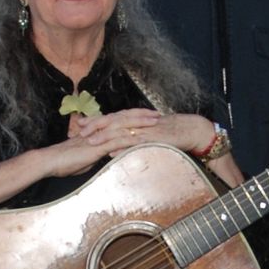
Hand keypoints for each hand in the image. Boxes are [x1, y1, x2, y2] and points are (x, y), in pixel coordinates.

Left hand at [70, 109, 215, 155]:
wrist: (190, 130)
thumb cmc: (169, 133)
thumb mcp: (148, 133)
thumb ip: (132, 138)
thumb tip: (115, 146)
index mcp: (135, 119)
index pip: (111, 118)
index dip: (95, 121)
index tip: (80, 125)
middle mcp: (137, 122)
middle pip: (112, 122)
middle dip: (95, 126)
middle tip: (79, 131)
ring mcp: (145, 130)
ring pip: (121, 131)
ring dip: (105, 137)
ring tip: (91, 142)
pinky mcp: (153, 139)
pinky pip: (136, 143)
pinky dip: (123, 146)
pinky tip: (113, 151)